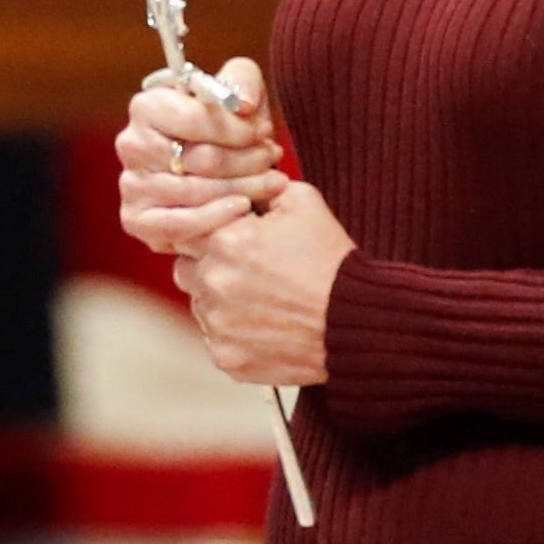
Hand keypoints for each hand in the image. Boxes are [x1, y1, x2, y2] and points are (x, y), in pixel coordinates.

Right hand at [113, 55, 283, 255]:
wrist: (217, 167)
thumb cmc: (227, 126)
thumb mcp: (239, 90)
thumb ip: (243, 81)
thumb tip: (243, 105)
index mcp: (147, 106)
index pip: (193, 118)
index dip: (235, 128)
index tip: (263, 132)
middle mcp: (132, 144)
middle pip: (199, 159)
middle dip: (246, 160)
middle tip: (273, 159)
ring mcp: (131, 184)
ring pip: (195, 193)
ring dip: (243, 188)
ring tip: (272, 183)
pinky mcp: (137, 219)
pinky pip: (178, 225)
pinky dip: (215, 218)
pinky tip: (243, 207)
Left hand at [176, 177, 348, 387]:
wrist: (357, 322)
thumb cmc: (331, 261)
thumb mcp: (303, 202)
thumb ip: (260, 187)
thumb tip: (240, 185)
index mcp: (224, 240)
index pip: (189, 229)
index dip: (212, 233)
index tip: (235, 241)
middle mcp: (212, 283)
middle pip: (186, 269)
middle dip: (210, 266)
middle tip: (249, 271)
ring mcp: (217, 324)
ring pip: (200, 306)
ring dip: (220, 301)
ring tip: (263, 300)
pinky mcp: (227, 358)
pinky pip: (216, 340)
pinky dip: (234, 334)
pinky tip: (266, 326)